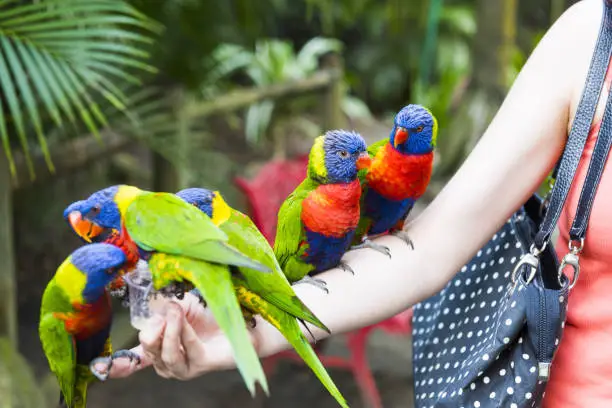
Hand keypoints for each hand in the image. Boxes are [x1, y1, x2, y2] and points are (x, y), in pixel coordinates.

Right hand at [102, 293, 258, 379]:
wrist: (241, 321)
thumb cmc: (209, 314)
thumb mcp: (181, 306)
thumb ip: (163, 309)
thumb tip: (151, 314)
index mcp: (158, 349)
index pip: (132, 361)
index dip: (115, 366)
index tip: (99, 368)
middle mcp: (167, 362)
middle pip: (147, 350)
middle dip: (154, 328)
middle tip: (167, 309)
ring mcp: (183, 367)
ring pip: (165, 354)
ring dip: (170, 330)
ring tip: (176, 312)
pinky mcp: (200, 365)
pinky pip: (186, 351)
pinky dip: (185, 334)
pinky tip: (188, 322)